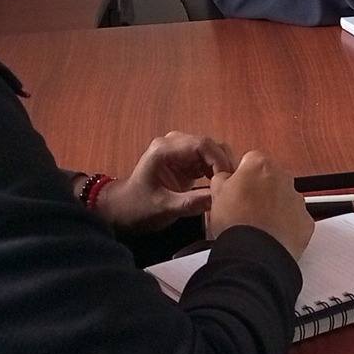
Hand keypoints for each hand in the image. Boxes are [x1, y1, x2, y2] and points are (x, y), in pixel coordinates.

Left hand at [96, 131, 236, 235]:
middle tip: (231, 186)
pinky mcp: (186, 160)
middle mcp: (174, 143)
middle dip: (223, 164)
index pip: (202, 144)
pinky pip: (208, 161)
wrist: (122, 210)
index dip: (219, 160)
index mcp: (165, 149)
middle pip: (210, 145)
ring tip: (226, 188)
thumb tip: (221, 199)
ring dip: (222, 168)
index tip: (227, 181)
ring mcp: (180, 151)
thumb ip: (192, 203)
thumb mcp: (165, 208)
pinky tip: (218, 187)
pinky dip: (216, 172)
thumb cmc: (138, 208)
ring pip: (212, 152)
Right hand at [207, 150, 315, 259]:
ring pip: (284, 198)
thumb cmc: (235, 224)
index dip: (241, 177)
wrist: (253, 253)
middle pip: (270, 178)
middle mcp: (282, 178)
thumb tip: (224, 178)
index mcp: (259, 165)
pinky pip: (296, 218)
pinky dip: (286, 225)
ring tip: (257, 226)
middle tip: (245, 210)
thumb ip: (223, 179)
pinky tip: (271, 235)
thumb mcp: (216, 194)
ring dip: (274, 208)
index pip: (250, 161)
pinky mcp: (306, 220)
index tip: (237, 189)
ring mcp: (296, 199)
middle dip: (261, 191)